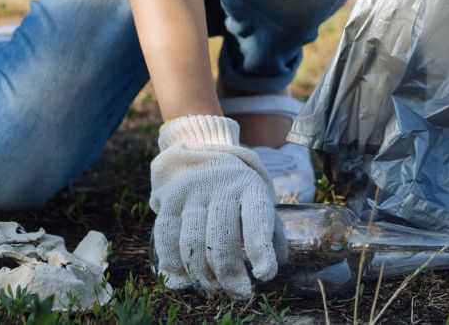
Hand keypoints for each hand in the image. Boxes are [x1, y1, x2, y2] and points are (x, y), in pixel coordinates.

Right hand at [149, 114, 284, 298]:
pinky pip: (168, 239)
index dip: (260, 250)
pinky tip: (184, 279)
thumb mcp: (259, 201)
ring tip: (214, 287)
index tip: (264, 275)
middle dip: (230, 275)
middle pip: (221, 240)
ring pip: (193, 244)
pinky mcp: (169, 200)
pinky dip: (174, 265)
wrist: (203, 156)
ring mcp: (192, 191)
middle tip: (239, 293)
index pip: (256, 220)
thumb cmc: (239, 190)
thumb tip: (280, 261)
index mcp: (250, 185)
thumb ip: (272, 231)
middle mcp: (221, 185)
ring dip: (202, 275)